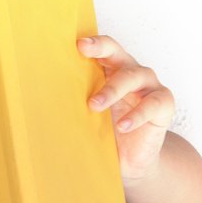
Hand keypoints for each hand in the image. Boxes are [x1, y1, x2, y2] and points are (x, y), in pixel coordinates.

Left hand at [83, 35, 177, 183]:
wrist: (131, 159)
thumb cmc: (105, 130)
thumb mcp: (87, 115)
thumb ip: (73, 101)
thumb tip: (37, 98)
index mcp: (111, 69)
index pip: (103, 48)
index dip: (92, 43)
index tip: (77, 44)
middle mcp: (131, 71)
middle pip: (117, 53)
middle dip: (100, 50)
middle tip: (83, 52)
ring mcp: (149, 86)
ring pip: (133, 77)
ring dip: (112, 89)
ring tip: (94, 105)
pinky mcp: (164, 104)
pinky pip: (152, 104)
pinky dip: (136, 114)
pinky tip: (122, 125)